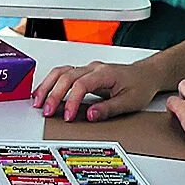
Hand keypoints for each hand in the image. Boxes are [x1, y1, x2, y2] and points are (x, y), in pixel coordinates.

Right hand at [31, 60, 153, 120]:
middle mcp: (94, 68)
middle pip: (66, 76)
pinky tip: (43, 92)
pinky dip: (51, 82)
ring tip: (38, 101)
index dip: (71, 100)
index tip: (67, 116)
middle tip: (46, 111)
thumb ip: (108, 109)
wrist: (146, 74)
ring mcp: (88, 69)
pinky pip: (63, 73)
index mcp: (105, 73)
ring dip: (47, 86)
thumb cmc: (140, 86)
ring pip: (61, 72)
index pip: (81, 84)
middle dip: (54, 94)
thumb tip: (89, 115)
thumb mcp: (130, 102)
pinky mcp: (84, 73)